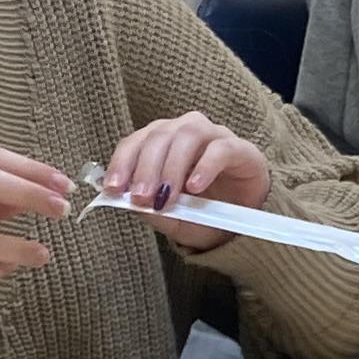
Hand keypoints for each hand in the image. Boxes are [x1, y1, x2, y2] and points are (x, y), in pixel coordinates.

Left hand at [94, 111, 271, 252]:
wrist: (245, 225)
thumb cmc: (205, 217)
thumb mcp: (173, 221)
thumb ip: (152, 212)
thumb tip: (130, 205)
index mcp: (162, 143)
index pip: (136, 142)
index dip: (122, 162)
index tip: (112, 188)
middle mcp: (185, 132)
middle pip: (159, 136)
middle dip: (145, 168)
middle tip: (140, 197)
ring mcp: (213, 136)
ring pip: (187, 135)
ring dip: (172, 166)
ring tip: (166, 196)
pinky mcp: (240, 149)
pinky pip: (220, 149)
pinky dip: (205, 166)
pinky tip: (195, 188)